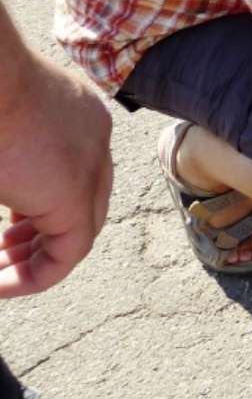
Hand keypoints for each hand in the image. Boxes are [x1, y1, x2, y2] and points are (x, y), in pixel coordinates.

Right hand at [0, 61, 112, 297]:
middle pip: (83, 200)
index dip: (39, 206)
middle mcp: (94, 136)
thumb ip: (14, 160)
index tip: (4, 233)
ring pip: (77, 229)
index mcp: (77, 112)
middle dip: (40, 237)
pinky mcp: (74, 193)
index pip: (73, 169)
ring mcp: (89, 163)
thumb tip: (12, 182)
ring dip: (34, 261)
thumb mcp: (6, 121)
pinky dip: (35, 275)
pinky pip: (68, 251)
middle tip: (1, 260)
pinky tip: (0, 286)